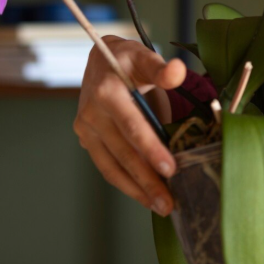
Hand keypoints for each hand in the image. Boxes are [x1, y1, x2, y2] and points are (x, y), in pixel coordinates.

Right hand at [73, 36, 186, 215]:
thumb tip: (178, 72)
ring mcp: (86, 130)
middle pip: (122, 154)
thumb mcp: (145, 57)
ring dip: (136, 190)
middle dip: (146, 180)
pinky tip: (145, 196)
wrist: (100, 61)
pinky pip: (108, 167)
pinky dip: (126, 184)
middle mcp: (90, 114)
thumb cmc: (128, 60)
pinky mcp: (88, 141)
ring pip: (111, 167)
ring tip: (161, 207)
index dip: (151, 150)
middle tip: (168, 203)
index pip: (131, 127)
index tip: (171, 170)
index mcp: (106, 92)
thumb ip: (162, 69)